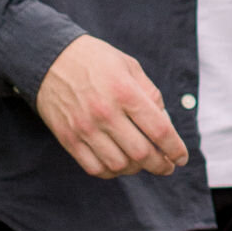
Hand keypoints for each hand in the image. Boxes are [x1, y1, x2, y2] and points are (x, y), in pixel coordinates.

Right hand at [35, 35, 189, 178]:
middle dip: (160, 165)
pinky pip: (94, 168)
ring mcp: (85, 128)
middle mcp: (105, 113)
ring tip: (142, 163)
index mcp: (125, 92)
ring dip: (136, 169)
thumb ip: (150, 93)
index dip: (175, 148)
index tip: (181, 157)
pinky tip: (119, 164)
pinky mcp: (68, 138)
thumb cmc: (95, 60)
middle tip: (166, 166)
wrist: (49, 58)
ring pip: (119, 165)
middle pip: (141, 153)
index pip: (159, 130)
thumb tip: (165, 123)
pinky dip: (112, 172)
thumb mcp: (129, 65)